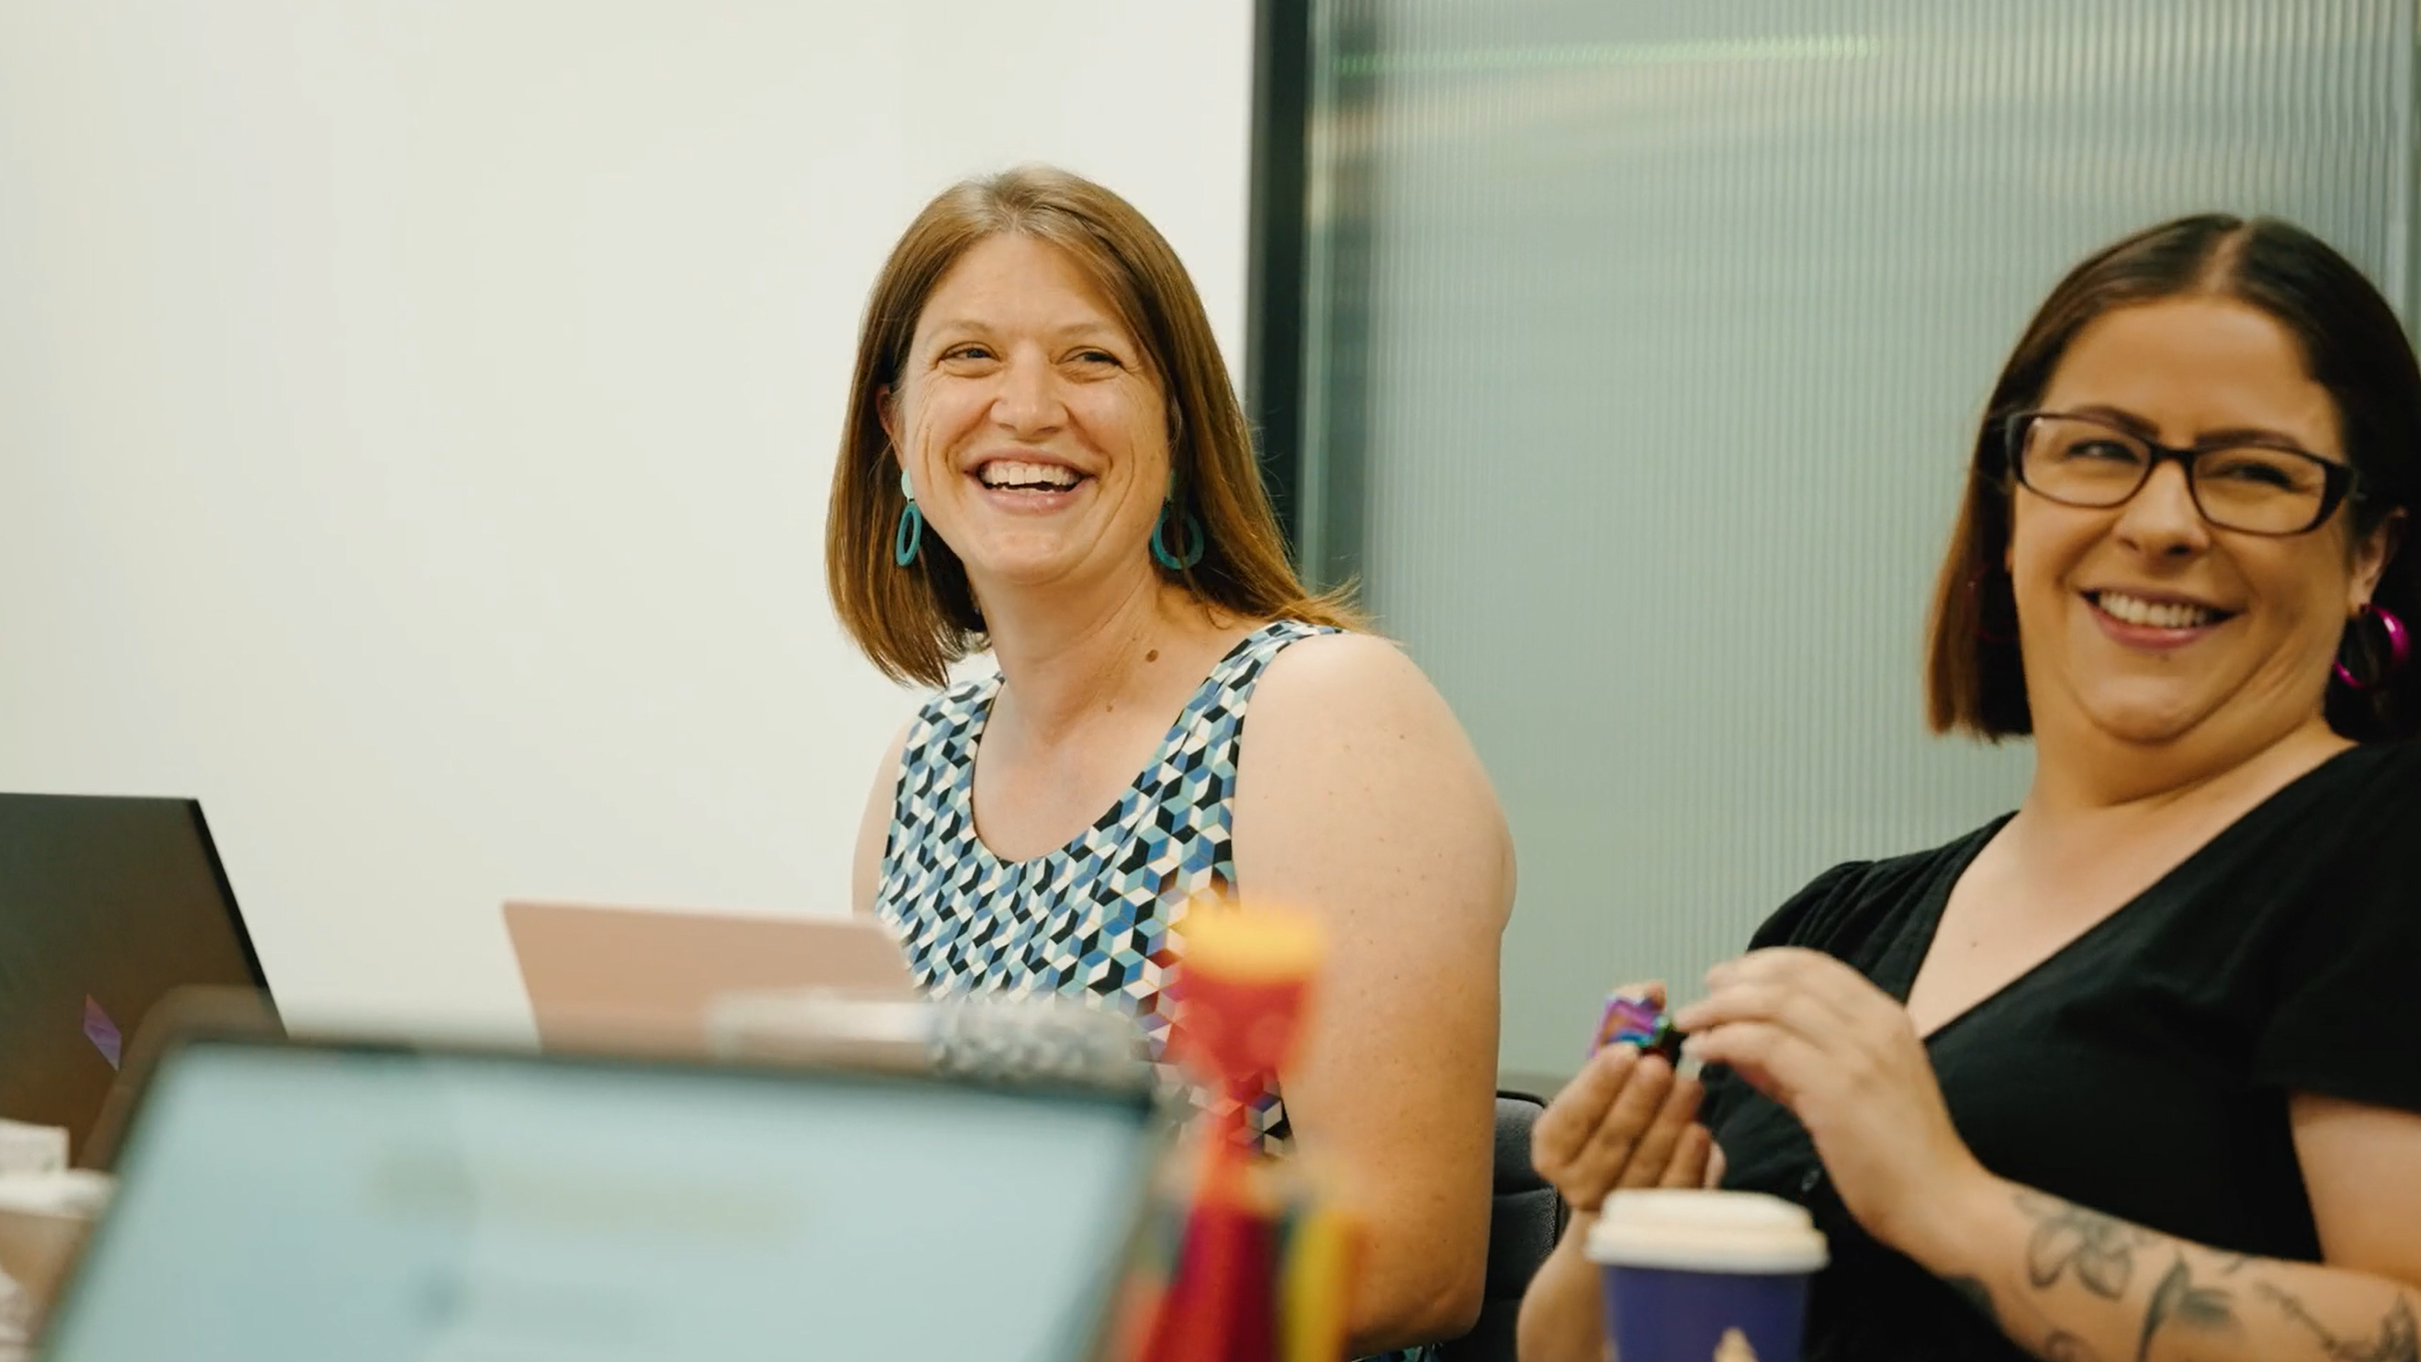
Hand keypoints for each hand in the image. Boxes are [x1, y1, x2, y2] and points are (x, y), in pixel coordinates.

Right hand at [1532, 982, 1718, 1213]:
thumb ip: (1624, 1024)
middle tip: (1662, 1067)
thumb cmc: (1615, 1114)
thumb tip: (1649, 991)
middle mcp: (1577, 1183)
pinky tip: (1701, 1131)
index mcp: (1552, 1146)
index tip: (1626, 1052)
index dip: (1598, 1084)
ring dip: (1669, 1123)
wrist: (1626, 1181)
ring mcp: (1618, 1208)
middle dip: (1638, 1101)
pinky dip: (1689, 1161)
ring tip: (1690, 1086)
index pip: (1571, 1115)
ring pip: (1644, 1165)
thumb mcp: (1609, 1069)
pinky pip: (1674, 1191)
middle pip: (1610, 1141)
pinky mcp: (1657, 1220)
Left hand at [1673, 949, 1988, 1259]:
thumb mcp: (1851, 1092)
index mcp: (1885, 1018)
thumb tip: (1738, 1042)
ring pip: (1773, 1004)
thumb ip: (1797, 1064)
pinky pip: (1767, 1045)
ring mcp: (1859, 1053)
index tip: (1725, 977)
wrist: (1943, 1205)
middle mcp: (1875, 1024)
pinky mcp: (1838, 1088)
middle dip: (1734, 980)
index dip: (1762, 965)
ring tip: (1689, 1024)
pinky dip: (1726, 1041)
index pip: (1815, 967)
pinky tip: (1703, 1052)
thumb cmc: (1898, 1159)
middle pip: (1789, 978)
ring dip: (1720, 1008)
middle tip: (1698, 997)